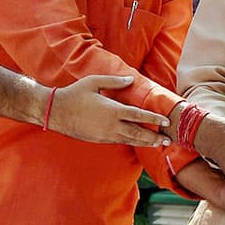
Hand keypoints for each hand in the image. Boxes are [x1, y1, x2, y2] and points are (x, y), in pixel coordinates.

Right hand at [50, 75, 169, 145]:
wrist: (55, 112)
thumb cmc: (75, 94)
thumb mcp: (94, 82)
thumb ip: (115, 81)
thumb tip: (132, 79)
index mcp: (113, 110)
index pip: (139, 116)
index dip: (154, 119)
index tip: (166, 122)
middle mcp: (111, 125)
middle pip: (138, 133)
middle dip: (155, 137)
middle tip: (169, 140)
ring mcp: (105, 134)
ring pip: (130, 140)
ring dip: (145, 142)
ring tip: (159, 144)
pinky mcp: (99, 140)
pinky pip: (119, 141)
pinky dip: (131, 142)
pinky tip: (138, 142)